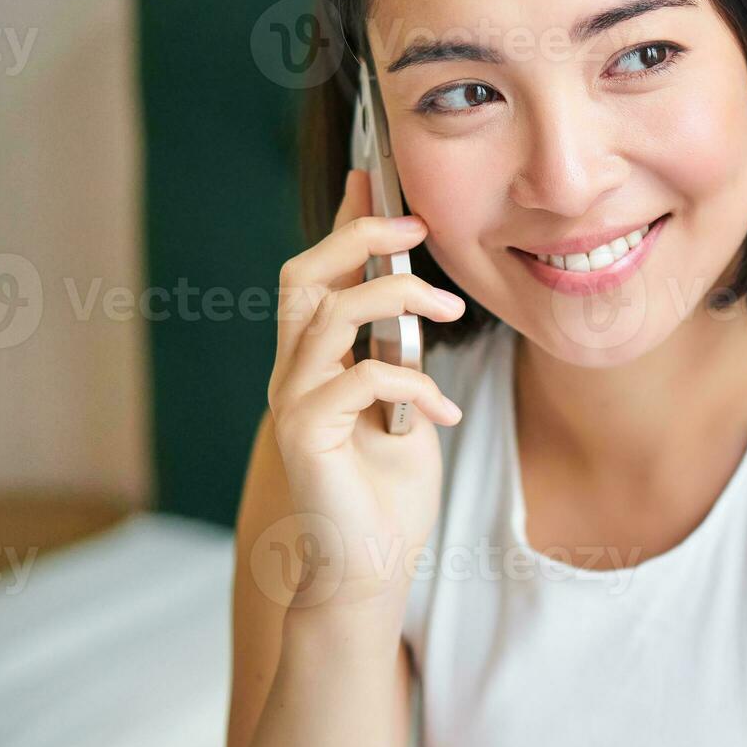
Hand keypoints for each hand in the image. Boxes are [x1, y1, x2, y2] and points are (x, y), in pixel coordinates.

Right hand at [263, 170, 466, 613]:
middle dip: (358, 239)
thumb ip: (399, 350)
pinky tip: (442, 413)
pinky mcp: (305, 437)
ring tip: (452, 314)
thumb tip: (417, 296)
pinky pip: (357, 377)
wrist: (368, 567)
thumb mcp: (404, 403)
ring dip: (397, 300)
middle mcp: (294, 373)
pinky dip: (411, 382)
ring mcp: (293, 403)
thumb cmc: (387, 490)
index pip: (317, 272)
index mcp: (314, 359)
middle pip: (303, 276)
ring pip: (328, 314)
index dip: (344, 222)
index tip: (377, 179)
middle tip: (417, 230)